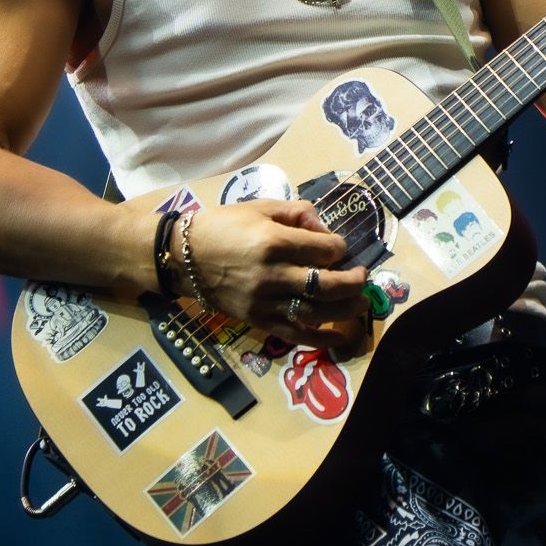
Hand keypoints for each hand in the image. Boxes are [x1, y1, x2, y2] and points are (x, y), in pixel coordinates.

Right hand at [171, 197, 368, 345]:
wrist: (183, 258)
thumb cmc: (223, 227)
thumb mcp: (260, 207)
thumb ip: (298, 213)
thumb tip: (325, 228)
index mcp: (273, 242)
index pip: (325, 250)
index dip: (340, 247)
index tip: (340, 247)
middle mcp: (272, 275)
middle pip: (328, 284)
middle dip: (354, 282)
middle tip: (362, 277)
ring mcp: (265, 302)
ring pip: (317, 312)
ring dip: (346, 309)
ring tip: (359, 303)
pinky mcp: (258, 321)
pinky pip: (296, 334)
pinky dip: (321, 338)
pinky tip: (340, 336)